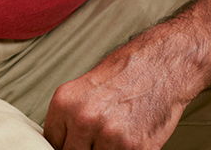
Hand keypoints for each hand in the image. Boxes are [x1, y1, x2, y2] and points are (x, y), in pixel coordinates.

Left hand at [42, 47, 192, 149]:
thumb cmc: (122, 77)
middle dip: (83, 148)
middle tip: (95, 140)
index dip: (64, 145)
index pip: (52, 142)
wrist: (158, 68)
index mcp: (65, 104)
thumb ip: (68, 118)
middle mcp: (83, 120)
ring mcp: (109, 136)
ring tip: (113, 136)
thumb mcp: (81, 90)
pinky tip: (128, 139)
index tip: (73, 142)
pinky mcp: (134, 148)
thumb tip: (62, 142)